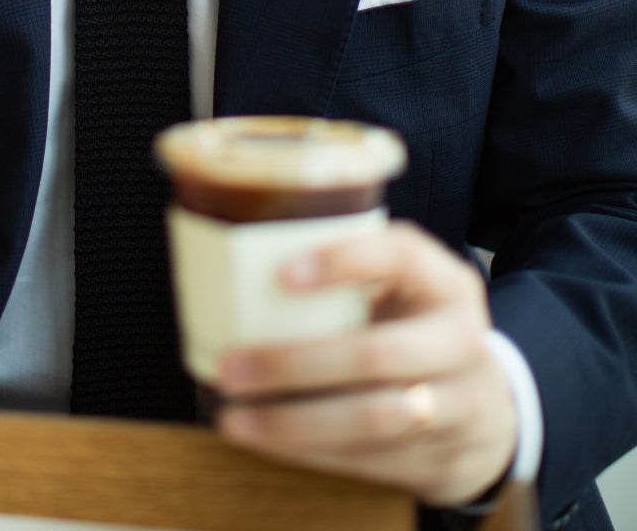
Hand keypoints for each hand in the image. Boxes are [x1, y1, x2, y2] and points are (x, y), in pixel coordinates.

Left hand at [214, 221, 517, 507]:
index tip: (282, 275)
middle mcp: (458, 340)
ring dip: (292, 421)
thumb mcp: (403, 287)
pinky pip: (366, 458)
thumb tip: (241, 265)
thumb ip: (350, 272)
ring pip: (371, 418)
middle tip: (230, 367)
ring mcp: (457, 404)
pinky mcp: (439, 457)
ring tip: (233, 415)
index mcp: (443, 282)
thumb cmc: (414, 327)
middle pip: (375, 354)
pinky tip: (261, 438)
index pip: (400, 257)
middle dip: (294, 364)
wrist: (487, 411)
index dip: (343, 262)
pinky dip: (306, 451)